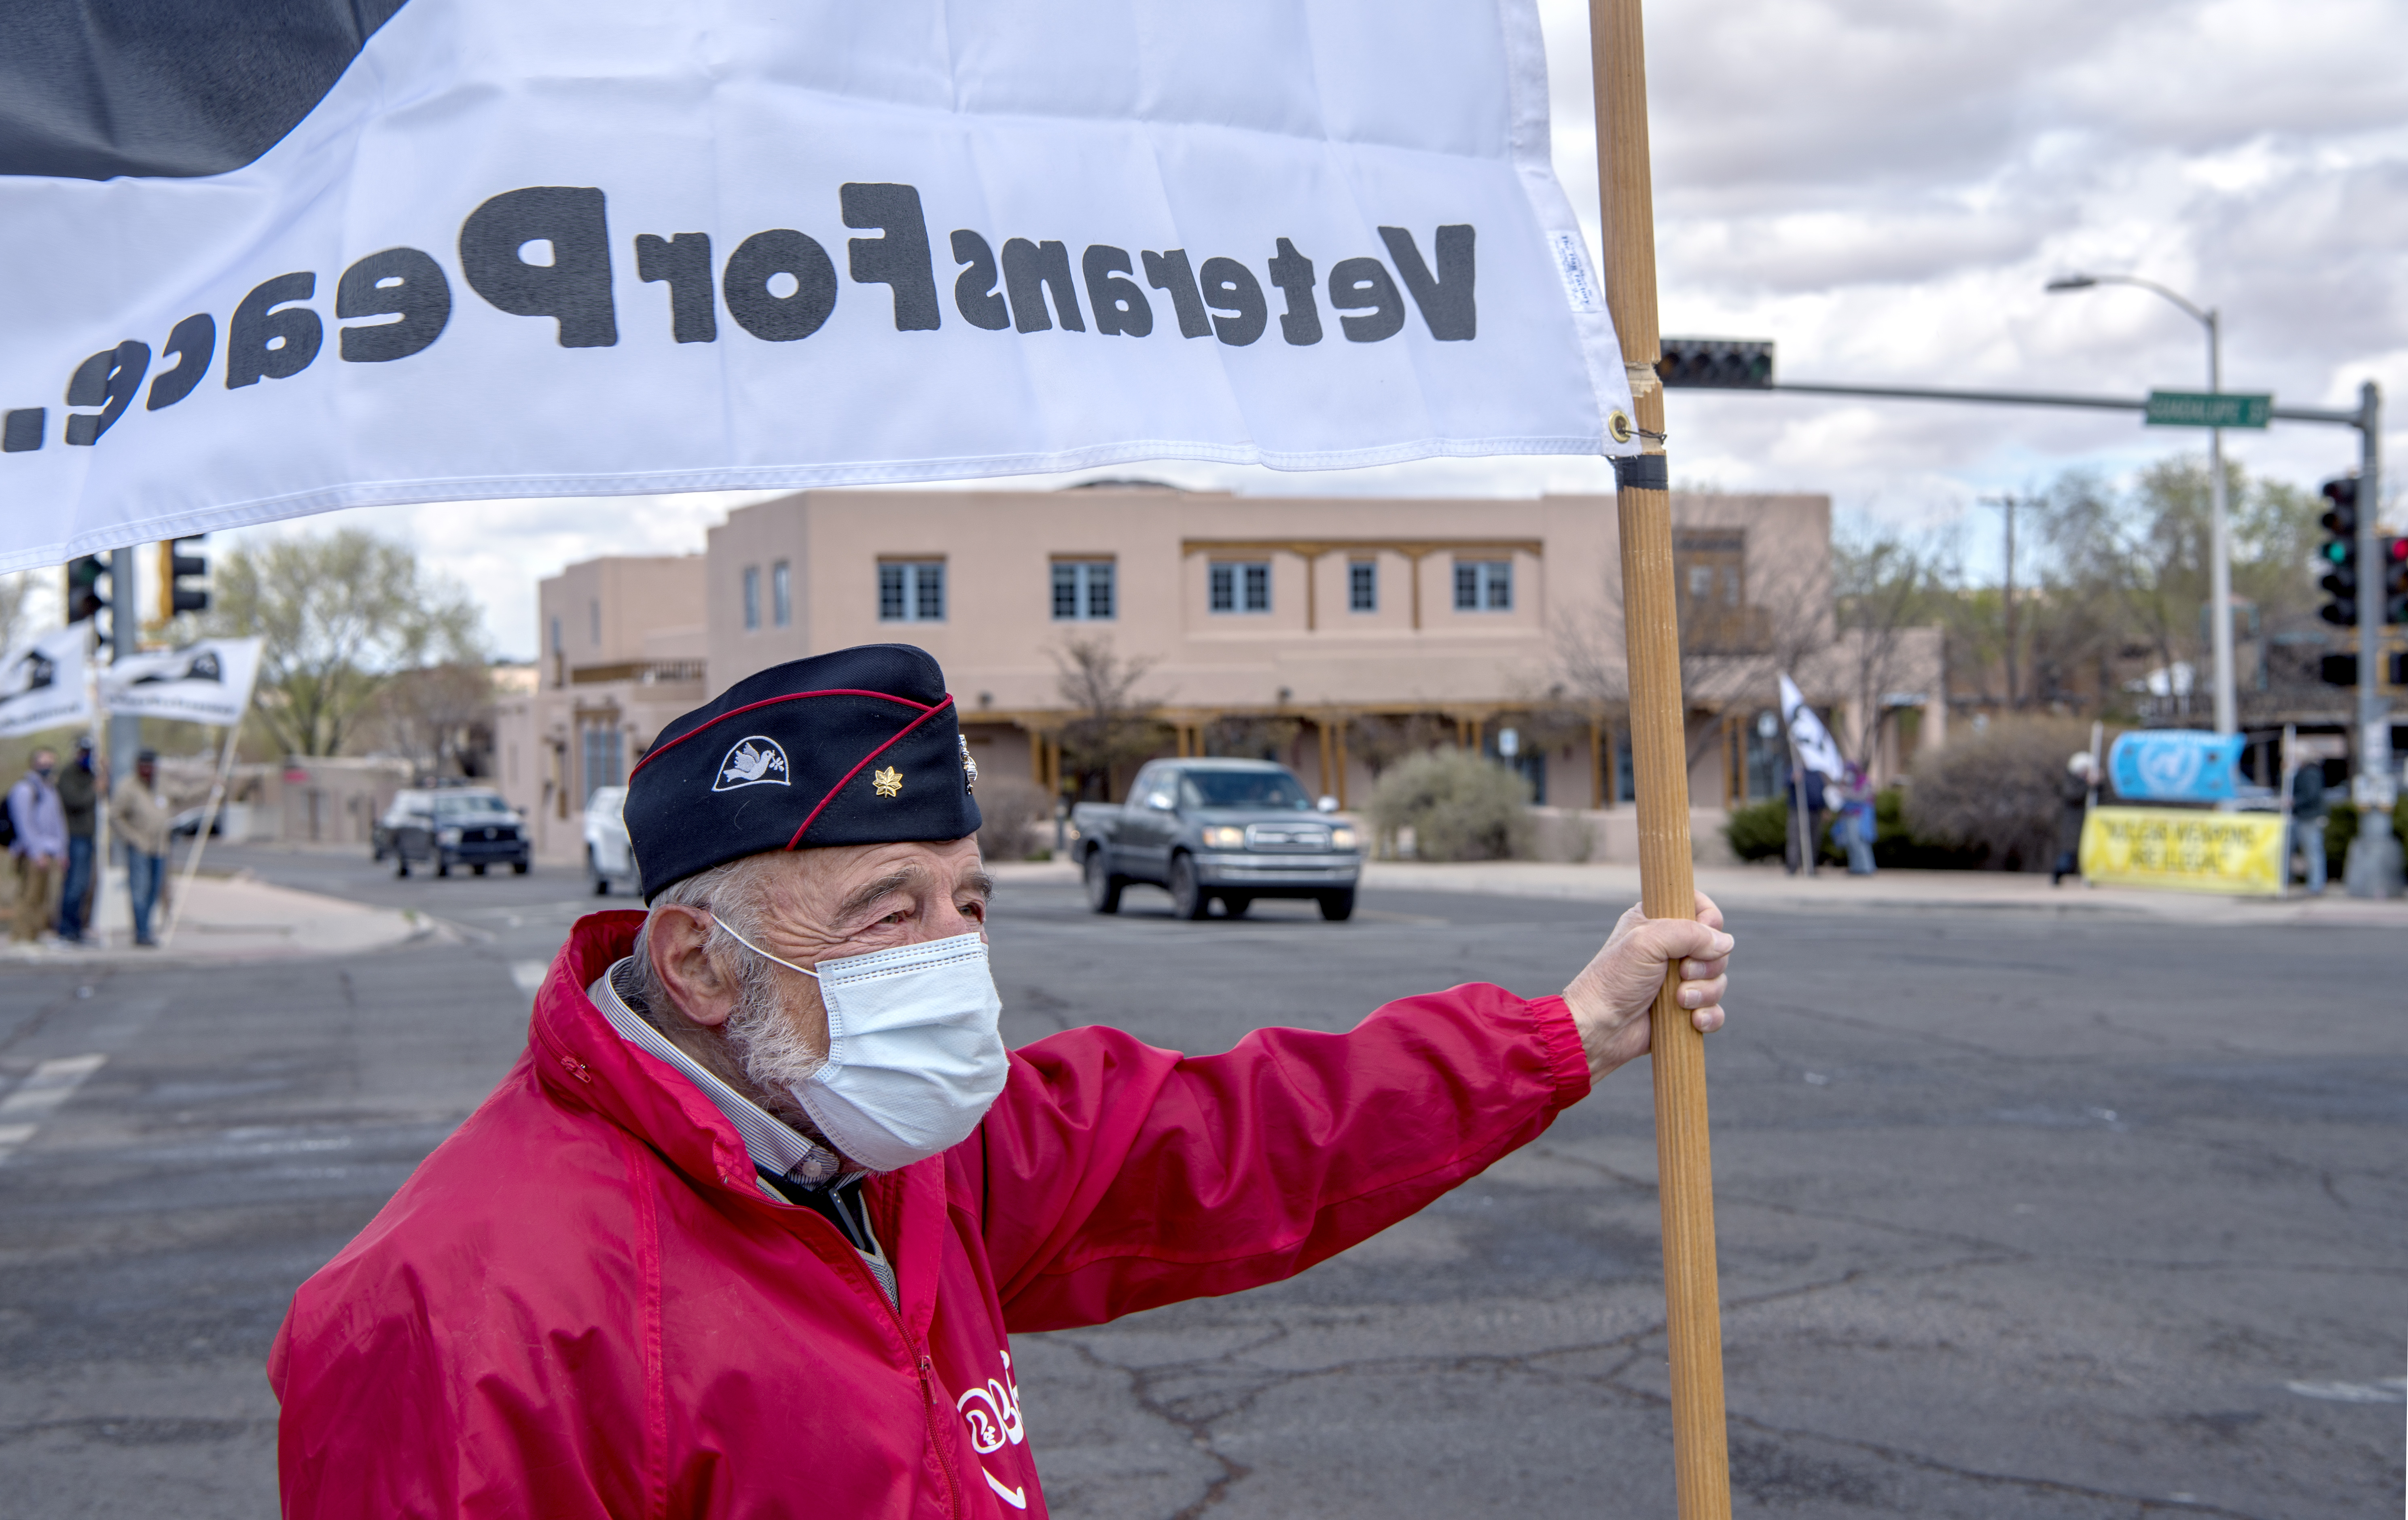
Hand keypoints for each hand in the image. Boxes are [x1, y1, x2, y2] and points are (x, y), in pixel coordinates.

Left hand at [1560, 890, 1731, 1085]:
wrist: (1599, 1028)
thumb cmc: (1615, 980)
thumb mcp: (1647, 941)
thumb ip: (1689, 933)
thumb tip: (1726, 942)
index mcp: (1657, 923)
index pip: (1700, 909)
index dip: (1709, 920)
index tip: (1704, 931)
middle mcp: (1670, 950)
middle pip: (1716, 948)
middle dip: (1706, 965)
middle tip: (1680, 974)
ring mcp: (1678, 982)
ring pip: (1718, 980)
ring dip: (1704, 992)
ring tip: (1679, 1001)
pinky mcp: (1684, 1011)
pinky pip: (1715, 1010)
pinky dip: (1709, 1016)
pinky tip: (1693, 1021)